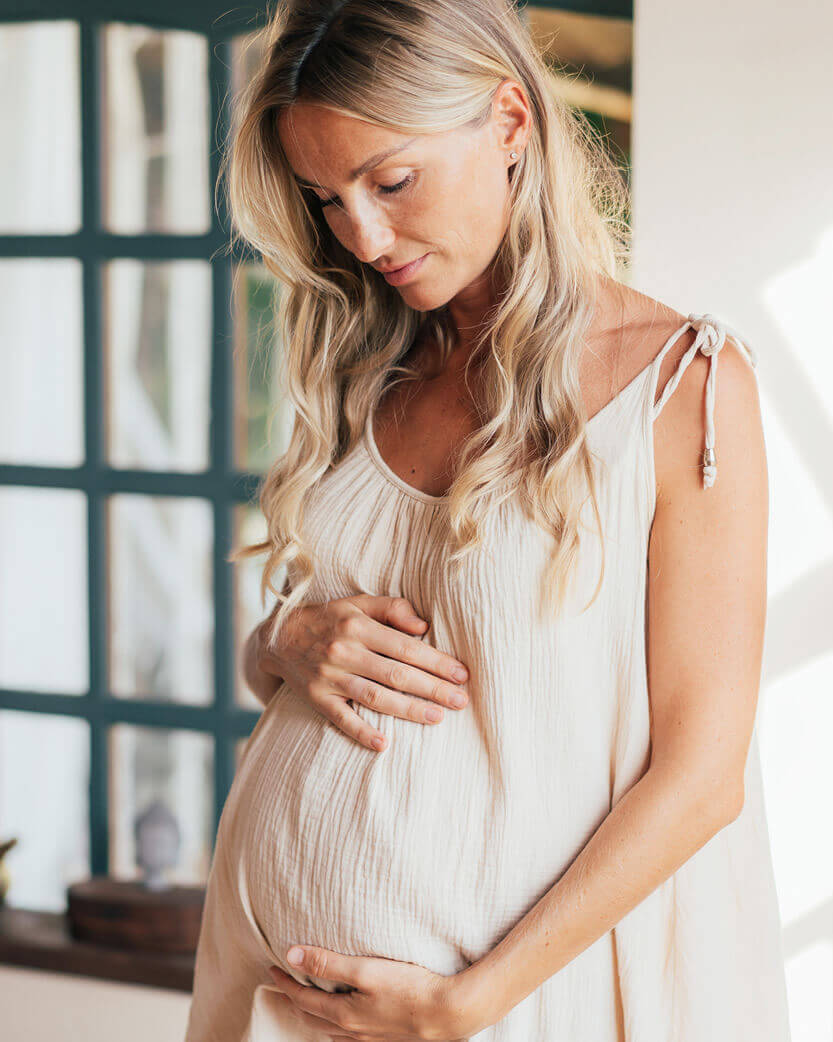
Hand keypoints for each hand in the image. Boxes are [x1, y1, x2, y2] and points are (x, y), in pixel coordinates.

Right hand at [258, 594, 470, 752]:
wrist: (278, 637)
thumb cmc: (329, 619)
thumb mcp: (357, 602)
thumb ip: (392, 608)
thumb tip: (423, 626)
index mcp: (358, 626)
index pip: (405, 647)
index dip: (436, 661)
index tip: (461, 674)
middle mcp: (344, 651)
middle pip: (396, 674)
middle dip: (432, 688)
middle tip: (461, 700)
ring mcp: (329, 677)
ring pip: (375, 697)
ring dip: (408, 710)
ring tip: (438, 718)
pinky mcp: (316, 698)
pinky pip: (341, 719)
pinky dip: (361, 732)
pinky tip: (384, 744)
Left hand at [267, 944, 478, 1040]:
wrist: (448, 1014)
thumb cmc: (409, 988)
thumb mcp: (366, 970)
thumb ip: (328, 963)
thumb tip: (292, 956)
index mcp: (343, 1014)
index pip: (302, 999)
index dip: (285, 983)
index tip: (272, 967)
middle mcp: (352, 1031)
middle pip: (311, 1017)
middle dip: (293, 999)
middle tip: (283, 982)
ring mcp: (368, 1039)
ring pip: (329, 1030)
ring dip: (312, 1014)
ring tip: (307, 1000)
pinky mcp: (384, 1039)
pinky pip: (348, 1037)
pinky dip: (335, 1026)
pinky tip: (343, 1021)